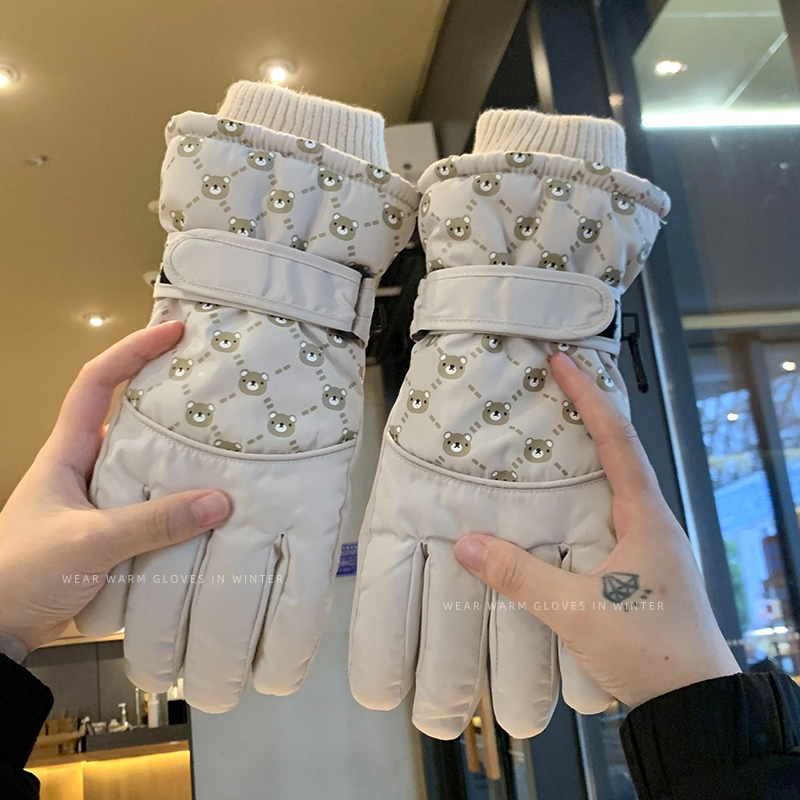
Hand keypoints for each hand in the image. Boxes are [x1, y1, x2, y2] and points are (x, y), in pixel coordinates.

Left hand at [0, 322, 231, 660]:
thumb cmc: (20, 572)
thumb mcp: (87, 541)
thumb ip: (152, 522)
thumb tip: (218, 501)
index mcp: (67, 452)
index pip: (98, 383)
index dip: (132, 351)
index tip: (171, 333)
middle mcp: (86, 468)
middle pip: (132, 418)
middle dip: (171, 398)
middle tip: (217, 388)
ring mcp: (101, 501)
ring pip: (148, 464)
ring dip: (182, 456)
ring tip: (229, 444)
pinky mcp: (113, 532)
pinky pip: (155, 505)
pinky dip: (182, 502)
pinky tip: (211, 506)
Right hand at [454, 351, 739, 707]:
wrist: (695, 704)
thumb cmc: (649, 651)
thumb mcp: (578, 611)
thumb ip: (520, 576)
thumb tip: (467, 542)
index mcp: (646, 517)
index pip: (616, 440)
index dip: (588, 398)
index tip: (562, 363)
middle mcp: (652, 521)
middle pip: (618, 452)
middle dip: (586, 415)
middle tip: (549, 389)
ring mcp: (650, 543)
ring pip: (614, 484)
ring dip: (584, 454)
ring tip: (546, 436)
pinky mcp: (641, 565)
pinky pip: (608, 513)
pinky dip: (582, 494)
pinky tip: (557, 506)